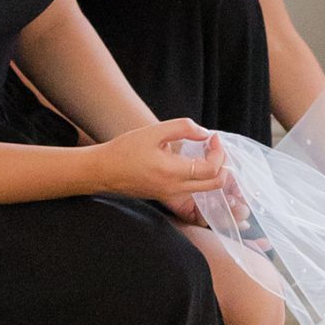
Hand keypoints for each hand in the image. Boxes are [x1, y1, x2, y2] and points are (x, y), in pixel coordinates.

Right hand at [90, 118, 230, 209]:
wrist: (102, 171)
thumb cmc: (125, 150)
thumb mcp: (154, 132)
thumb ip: (183, 129)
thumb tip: (205, 134)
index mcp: (172, 173)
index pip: (211, 170)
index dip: (218, 152)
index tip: (212, 137)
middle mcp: (174, 188)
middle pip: (214, 185)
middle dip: (222, 165)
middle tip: (215, 147)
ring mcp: (169, 195)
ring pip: (205, 190)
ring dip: (213, 172)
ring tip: (207, 152)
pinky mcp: (164, 195)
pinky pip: (192, 190)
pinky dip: (201, 177)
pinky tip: (194, 160)